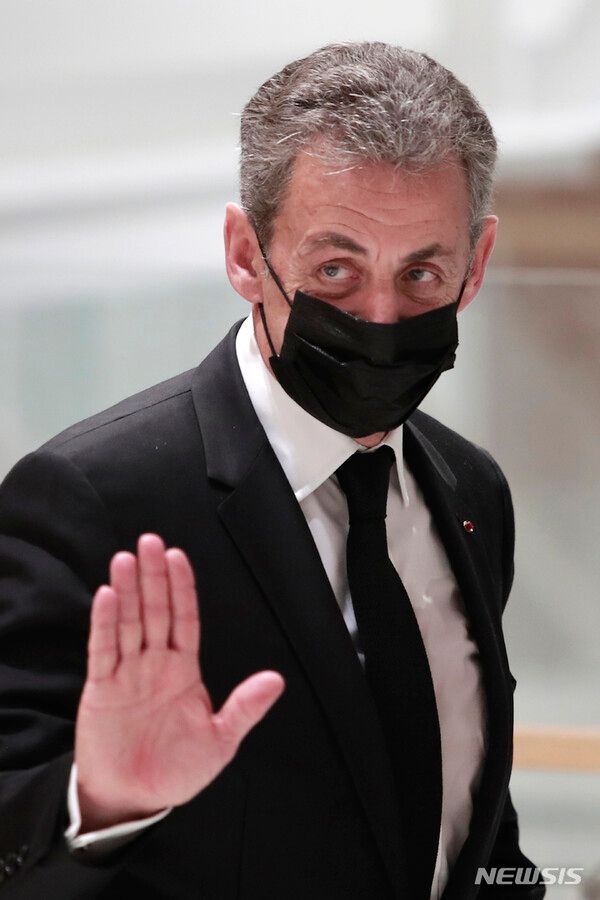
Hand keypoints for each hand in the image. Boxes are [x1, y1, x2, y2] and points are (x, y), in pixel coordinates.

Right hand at [74, 534, 283, 830]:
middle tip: (150, 542)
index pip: (184, 619)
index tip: (178, 557)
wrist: (135, 799)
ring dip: (128, 590)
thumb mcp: (221, 740)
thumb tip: (276, 680)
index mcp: (183, 670)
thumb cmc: (176, 770)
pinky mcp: (102, 688)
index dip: (182, 588)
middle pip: (154, 611)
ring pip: (128, 622)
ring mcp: (127, 673)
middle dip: (153, 577)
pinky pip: (103, 650)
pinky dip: (104, 623)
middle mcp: (154, 664)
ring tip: (126, 559)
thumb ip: (245, 707)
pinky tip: (107, 596)